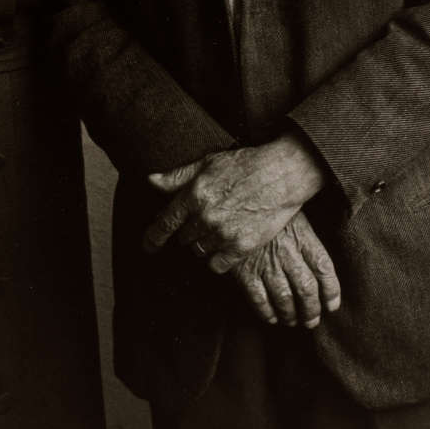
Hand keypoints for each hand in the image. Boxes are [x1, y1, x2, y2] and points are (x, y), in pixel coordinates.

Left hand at [144, 134, 325, 267]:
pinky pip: (217, 264)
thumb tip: (150, 180)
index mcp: (194, 194)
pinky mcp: (241, 247)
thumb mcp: (207, 163)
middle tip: (202, 220)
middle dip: (188, 230)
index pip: (165, 222)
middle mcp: (205, 216)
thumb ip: (177, 176)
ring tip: (218, 227)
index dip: (153, 237)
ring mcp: (223, 233)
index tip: (147, 246)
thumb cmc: (245, 164)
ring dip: (203, 242)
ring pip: (199, 250)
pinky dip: (218, 257)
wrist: (282, 173)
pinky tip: (225, 244)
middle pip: (183, 237)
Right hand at [229, 210, 339, 328]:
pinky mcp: (244, 270)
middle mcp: (286, 251)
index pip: (323, 267)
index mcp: (301, 235)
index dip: (331, 290)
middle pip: (306, 288)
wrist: (231, 204)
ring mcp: (265, 262)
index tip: (332, 305)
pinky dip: (266, 312)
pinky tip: (271, 317)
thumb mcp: (291, 211)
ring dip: (290, 315)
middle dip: (311, 310)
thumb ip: (305, 234)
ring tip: (292, 321)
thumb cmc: (266, 209)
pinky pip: (259, 298)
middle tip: (312, 320)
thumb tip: (320, 262)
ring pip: (284, 297)